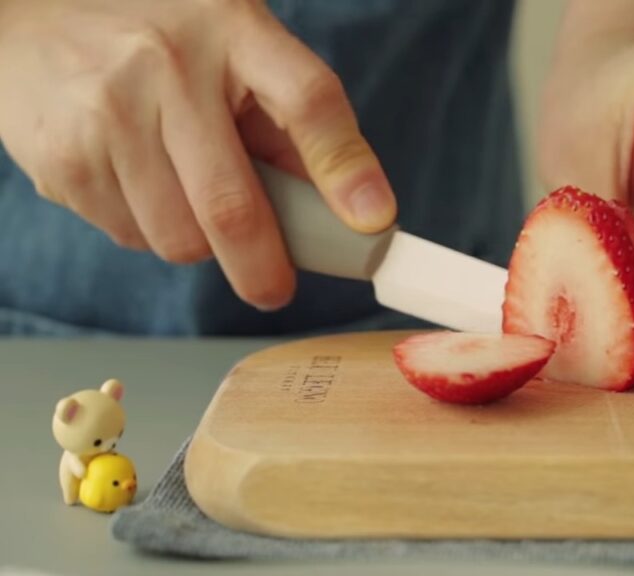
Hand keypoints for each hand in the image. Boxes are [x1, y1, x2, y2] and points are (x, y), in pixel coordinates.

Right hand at [0, 0, 395, 309]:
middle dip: (263, 269)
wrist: (31, 18)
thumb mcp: (236, 49)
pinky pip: (130, 236)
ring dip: (198, 243)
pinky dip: (148, 231)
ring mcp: (110, 112)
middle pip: (232, 205)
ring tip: (186, 193)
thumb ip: (287, 121)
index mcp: (236, 31)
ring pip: (180, 239)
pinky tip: (137, 181)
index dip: (345, 168)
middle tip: (275, 288)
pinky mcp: (65, 158)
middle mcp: (170, 67)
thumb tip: (346, 211)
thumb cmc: (163, 38)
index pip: (307, 101)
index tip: (373, 223)